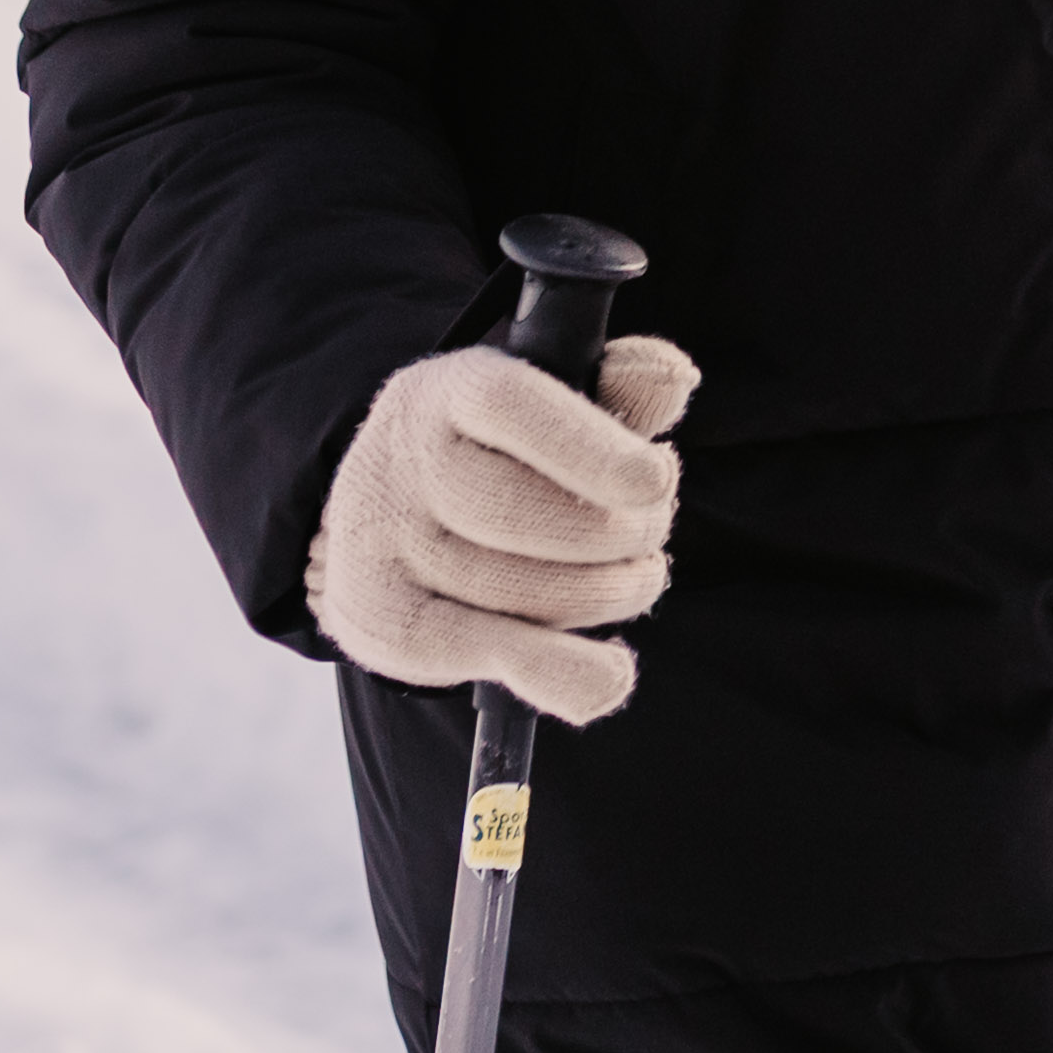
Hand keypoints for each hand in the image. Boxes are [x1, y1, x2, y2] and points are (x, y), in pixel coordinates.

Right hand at [307, 331, 700, 724]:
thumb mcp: (556, 404)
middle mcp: (402, 461)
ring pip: (519, 590)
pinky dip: (565, 673)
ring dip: (606, 594)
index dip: (592, 448)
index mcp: (449, 389)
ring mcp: (382, 544)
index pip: (511, 406)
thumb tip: (671, 377)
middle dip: (620, 532)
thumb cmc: (500, 453)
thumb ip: (620, 390)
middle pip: (521, 511)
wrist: (384, 518)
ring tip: (633, 578)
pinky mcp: (380, 620)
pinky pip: (488, 654)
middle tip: (652, 532)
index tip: (656, 480)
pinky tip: (610, 675)